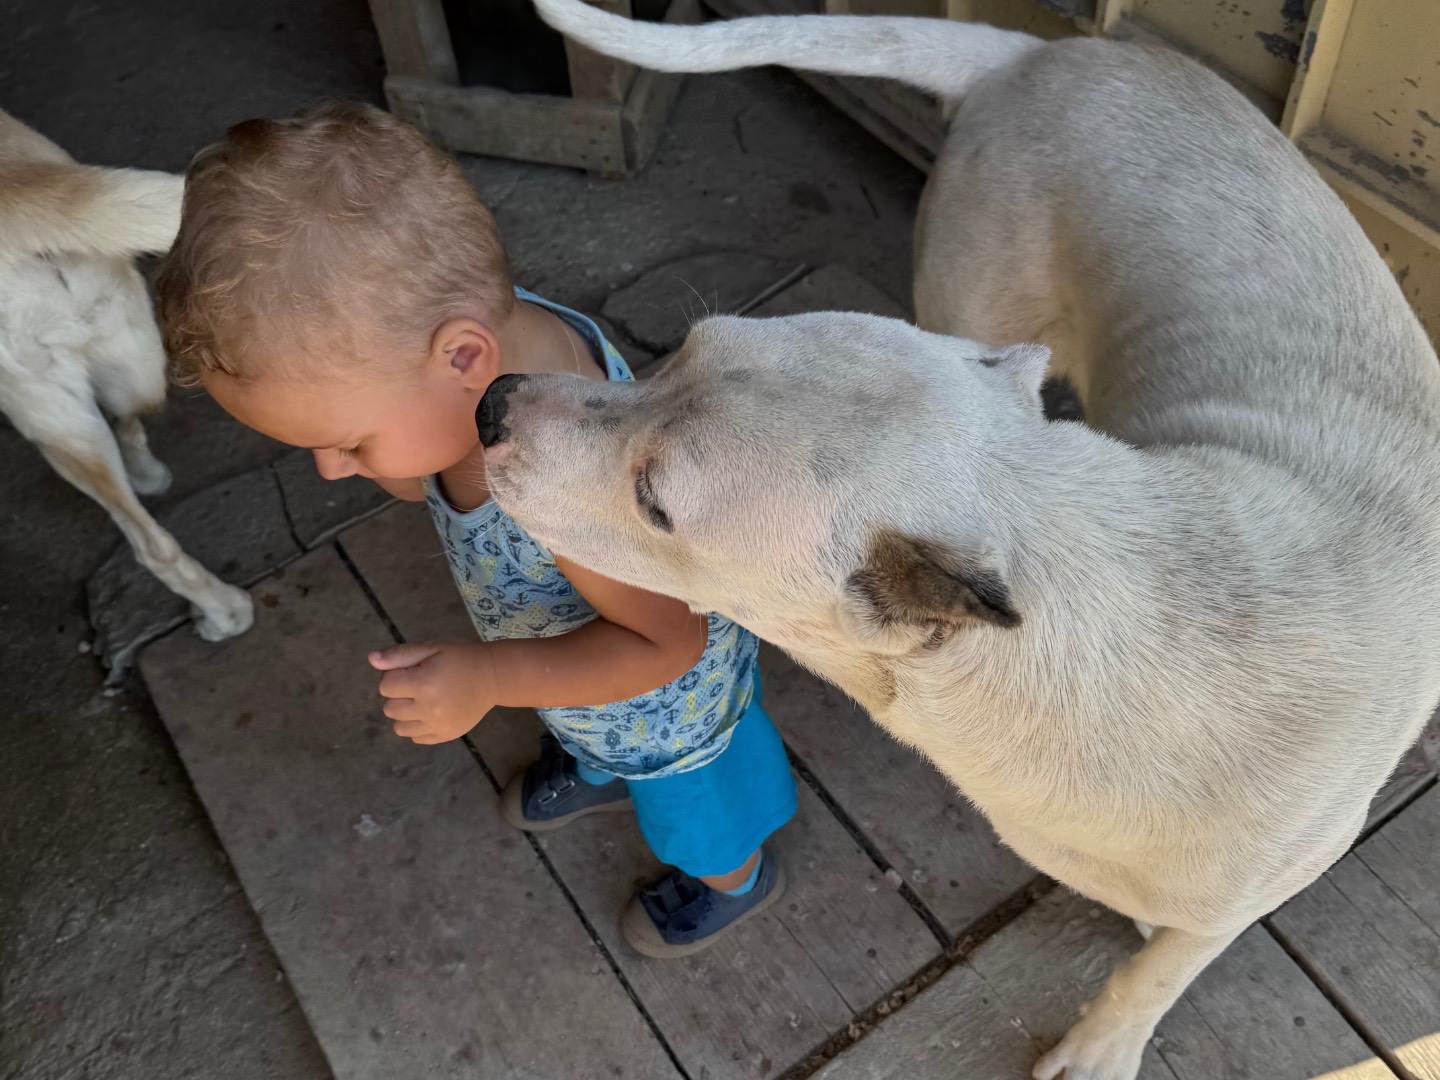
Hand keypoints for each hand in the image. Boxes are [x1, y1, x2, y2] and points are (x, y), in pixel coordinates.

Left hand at [368, 641, 496, 743]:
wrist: (493, 677)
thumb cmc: (460, 658)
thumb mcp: (431, 649)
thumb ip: (400, 655)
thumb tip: (372, 660)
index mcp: (424, 684)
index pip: (385, 686)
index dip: (395, 676)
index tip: (412, 671)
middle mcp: (429, 708)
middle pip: (389, 708)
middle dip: (398, 695)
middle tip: (417, 685)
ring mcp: (437, 726)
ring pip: (398, 727)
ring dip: (404, 714)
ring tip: (421, 701)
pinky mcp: (445, 736)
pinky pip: (416, 738)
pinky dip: (418, 726)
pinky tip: (430, 713)